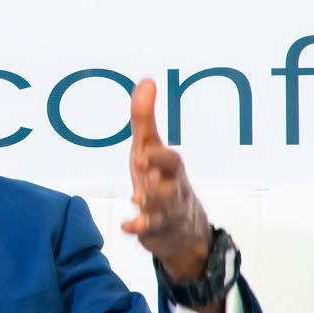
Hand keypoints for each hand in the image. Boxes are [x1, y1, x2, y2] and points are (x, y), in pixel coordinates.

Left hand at [120, 79, 209, 281]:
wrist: (186, 229)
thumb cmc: (162, 178)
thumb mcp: (150, 149)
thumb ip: (145, 119)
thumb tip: (146, 80)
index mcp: (170, 169)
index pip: (170, 160)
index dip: (158, 158)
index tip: (143, 154)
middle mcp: (171, 191)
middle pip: (169, 188)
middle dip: (157, 185)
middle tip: (141, 180)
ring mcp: (166, 214)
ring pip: (160, 212)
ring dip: (148, 207)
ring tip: (137, 201)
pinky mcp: (156, 232)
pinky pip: (149, 232)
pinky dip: (138, 228)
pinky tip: (127, 225)